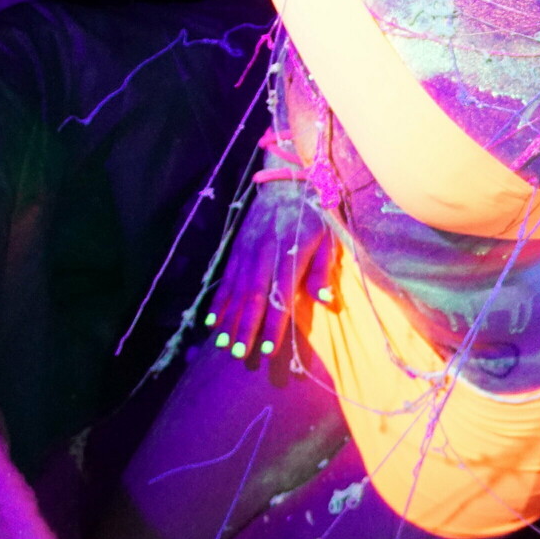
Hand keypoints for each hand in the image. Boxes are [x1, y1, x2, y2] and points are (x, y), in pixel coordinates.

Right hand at [206, 182, 332, 360]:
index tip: (269, 350)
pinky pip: (225, 279)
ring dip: (228, 320)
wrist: (286, 183)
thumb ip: (322, 271)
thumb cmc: (314, 216)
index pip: (280, 296)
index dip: (274, 324)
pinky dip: (217, 300)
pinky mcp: (235, 249)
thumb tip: (326, 301)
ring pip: (235, 291)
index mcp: (290, 255)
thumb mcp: (328, 239)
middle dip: (244, 328)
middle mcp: (263, 255)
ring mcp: (245, 252)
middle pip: (252, 298)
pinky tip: (211, 320)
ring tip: (223, 345)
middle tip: (238, 355)